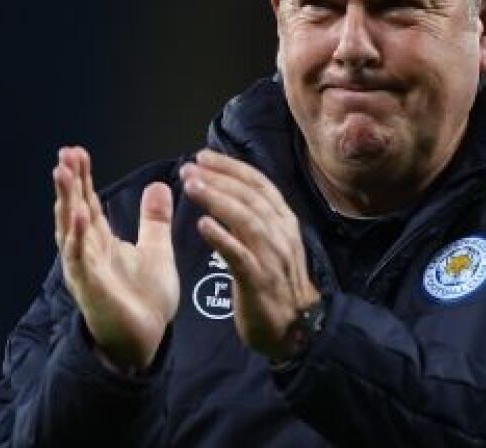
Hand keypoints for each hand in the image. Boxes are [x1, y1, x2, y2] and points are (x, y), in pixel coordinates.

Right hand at [53, 146, 178, 370]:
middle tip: (65, 153)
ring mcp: (85, 269)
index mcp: (101, 242)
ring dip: (66, 201)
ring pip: (69, 229)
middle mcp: (87, 252)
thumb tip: (158, 185)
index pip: (87, 203)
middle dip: (69, 182)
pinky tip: (78, 215)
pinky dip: (77, 237)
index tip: (77, 152)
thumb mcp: (156, 250)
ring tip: (62, 172)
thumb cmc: (145, 299)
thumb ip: (154, 220)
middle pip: (73, 210)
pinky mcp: (90, 287)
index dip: (81, 178)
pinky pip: (80, 259)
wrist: (146, 340)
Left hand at [180, 149, 320, 359]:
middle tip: (189, 168)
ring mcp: (271, 257)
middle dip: (218, 178)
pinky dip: (222, 237)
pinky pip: (239, 255)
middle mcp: (281, 234)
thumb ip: (257, 220)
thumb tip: (232, 192)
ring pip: (245, 220)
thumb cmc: (277, 285)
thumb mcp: (274, 244)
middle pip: (249, 197)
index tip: (204, 157)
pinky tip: (203, 225)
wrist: (295, 328)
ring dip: (217, 199)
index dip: (231, 167)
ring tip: (191, 186)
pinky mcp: (258, 281)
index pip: (259, 184)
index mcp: (284, 222)